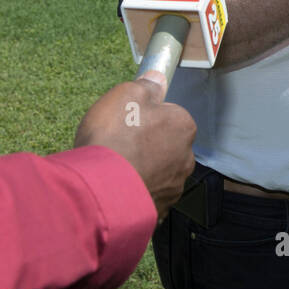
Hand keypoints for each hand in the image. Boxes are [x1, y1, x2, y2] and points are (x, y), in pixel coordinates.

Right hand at [75, 73, 196, 220]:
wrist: (101, 190)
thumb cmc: (115, 137)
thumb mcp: (126, 94)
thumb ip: (146, 86)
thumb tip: (157, 79)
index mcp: (184, 126)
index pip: (170, 114)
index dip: (145, 116)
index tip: (126, 122)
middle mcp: (186, 157)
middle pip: (166, 144)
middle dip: (146, 145)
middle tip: (117, 146)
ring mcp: (174, 187)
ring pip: (158, 172)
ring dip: (141, 170)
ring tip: (114, 171)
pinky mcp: (159, 209)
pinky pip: (148, 195)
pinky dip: (135, 193)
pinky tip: (116, 190)